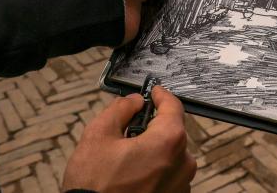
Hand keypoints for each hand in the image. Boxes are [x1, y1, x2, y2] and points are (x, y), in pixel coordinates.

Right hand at [62, 86, 195, 192]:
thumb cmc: (95, 186)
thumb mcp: (99, 135)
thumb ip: (120, 109)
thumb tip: (134, 101)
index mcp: (168, 141)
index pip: (173, 106)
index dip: (161, 95)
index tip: (154, 92)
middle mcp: (182, 163)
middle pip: (172, 132)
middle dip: (152, 127)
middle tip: (128, 130)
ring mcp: (181, 184)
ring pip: (170, 155)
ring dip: (153, 150)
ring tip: (125, 159)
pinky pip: (169, 174)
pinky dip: (155, 170)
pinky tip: (132, 175)